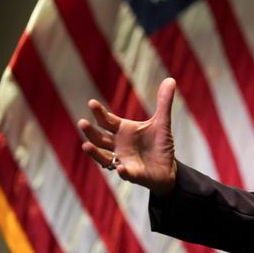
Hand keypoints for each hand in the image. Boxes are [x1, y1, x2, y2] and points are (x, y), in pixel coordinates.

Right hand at [78, 78, 177, 195]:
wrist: (168, 167)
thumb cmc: (160, 144)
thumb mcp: (163, 122)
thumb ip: (164, 103)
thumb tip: (171, 79)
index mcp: (123, 130)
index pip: (107, 121)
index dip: (99, 113)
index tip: (91, 102)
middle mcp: (118, 145)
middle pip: (100, 138)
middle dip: (91, 131)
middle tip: (82, 122)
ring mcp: (123, 160)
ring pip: (104, 157)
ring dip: (95, 152)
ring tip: (85, 145)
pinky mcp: (133, 174)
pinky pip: (125, 173)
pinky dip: (122, 171)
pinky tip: (120, 167)